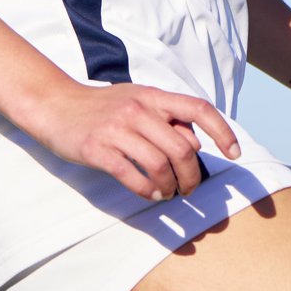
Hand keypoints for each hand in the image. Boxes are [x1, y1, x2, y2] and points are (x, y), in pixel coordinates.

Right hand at [34, 80, 240, 200]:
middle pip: (182, 148)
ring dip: (171, 187)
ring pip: (160, 165)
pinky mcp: (97, 149)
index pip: (198, 108)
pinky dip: (147, 190)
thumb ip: (166, 119)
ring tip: (168, 194)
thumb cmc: (102, 107)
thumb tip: (195, 143)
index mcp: (152, 96)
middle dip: (192, 177)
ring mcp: (116, 128)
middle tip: (189, 190)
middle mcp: (138, 108)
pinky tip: (151, 194)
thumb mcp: (137, 101)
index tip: (235, 153)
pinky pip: (132, 176)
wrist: (55, 105)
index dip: (222, 130)